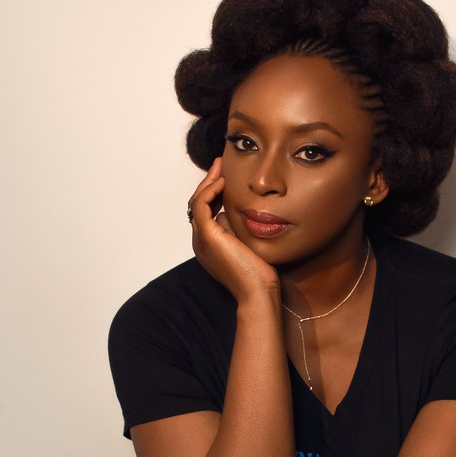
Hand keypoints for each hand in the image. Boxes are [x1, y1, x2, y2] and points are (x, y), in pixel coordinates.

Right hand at [187, 158, 279, 302]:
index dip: (213, 192)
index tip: (226, 177)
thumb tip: (235, 213)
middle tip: (220, 164)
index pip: (205, 212)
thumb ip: (237, 230)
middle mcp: (200, 242)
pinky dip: (210, 191)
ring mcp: (201, 240)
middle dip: (208, 182)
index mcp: (209, 245)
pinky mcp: (208, 236)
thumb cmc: (258, 274)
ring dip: (208, 182)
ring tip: (221, 167)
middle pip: (198, 204)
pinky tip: (223, 182)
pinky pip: (201, 206)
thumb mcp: (246, 245)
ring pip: (197, 202)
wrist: (258, 291)